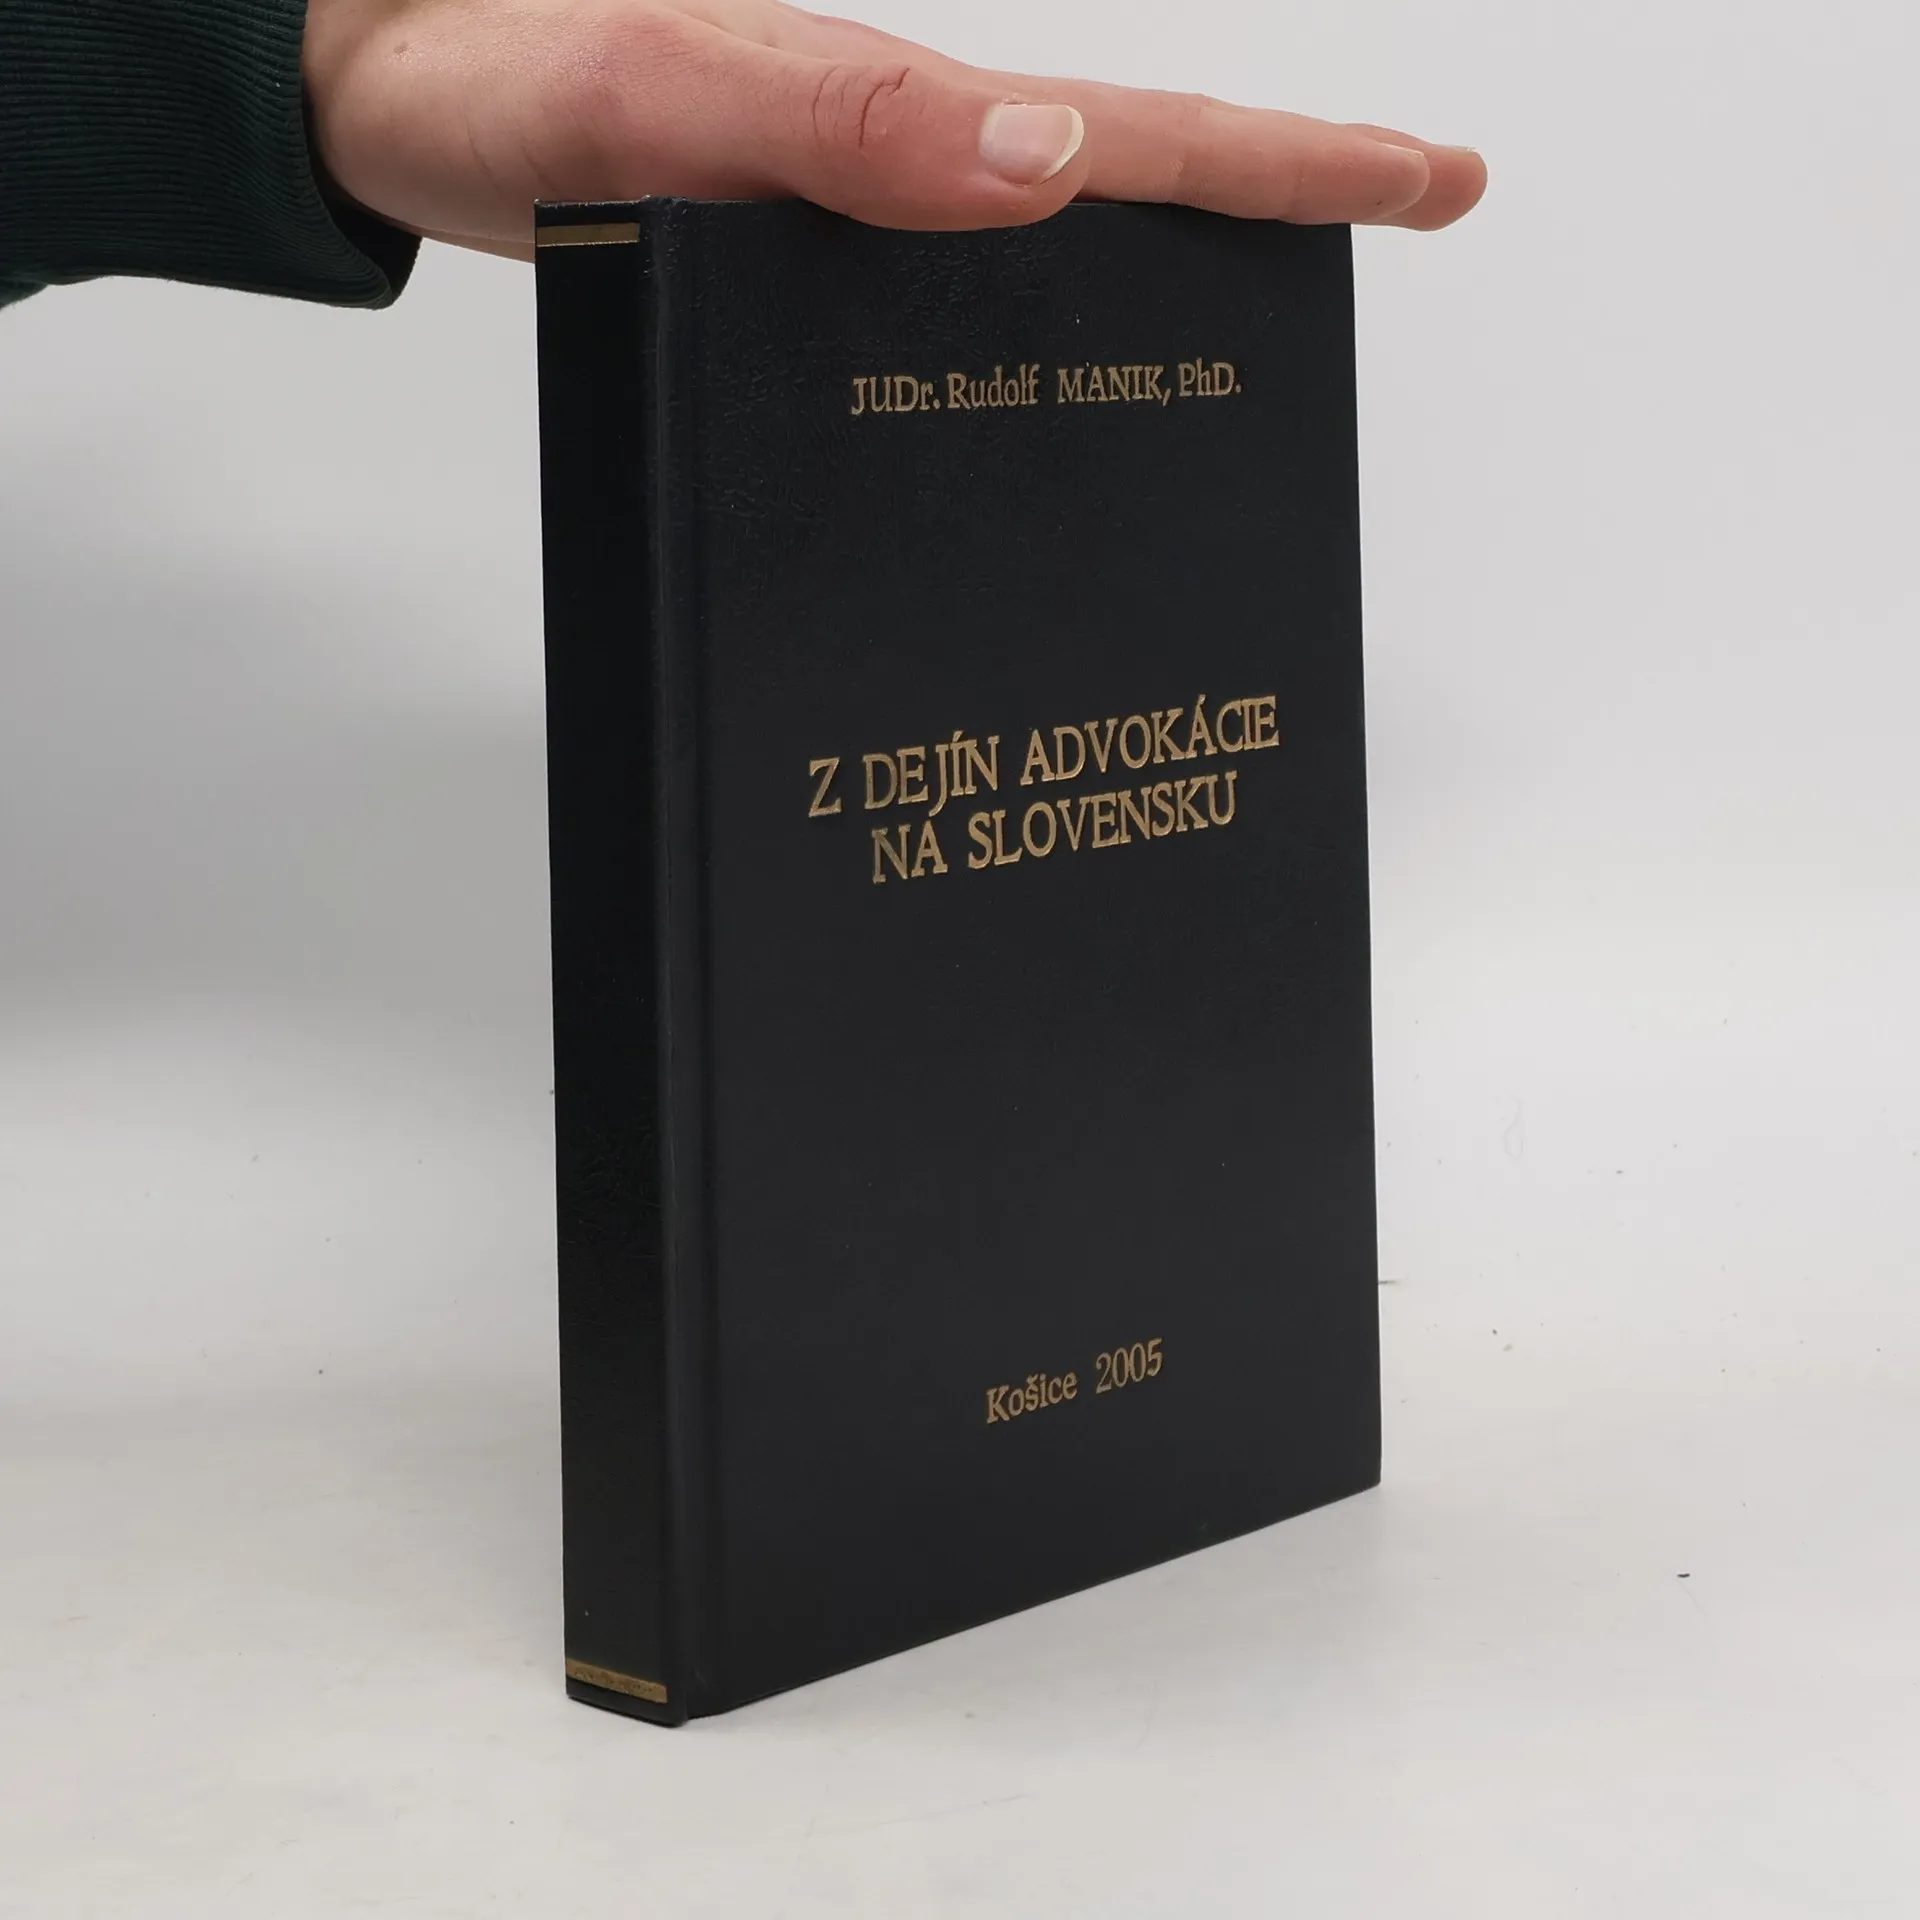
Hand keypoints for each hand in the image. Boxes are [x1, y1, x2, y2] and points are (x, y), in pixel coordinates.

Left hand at [303, 0, 1485, 258]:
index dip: (1294, 162)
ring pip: (1052, 235)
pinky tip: (1048, 369)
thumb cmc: (488, 86)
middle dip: (1281, 198)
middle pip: (1129, 175)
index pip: (1141, 141)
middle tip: (1412, 210)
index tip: (1434, 176)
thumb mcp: (652, 102)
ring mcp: (852, 206)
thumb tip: (1049, 155)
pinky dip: (1037, 318)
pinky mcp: (798, 245)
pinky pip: (953, 284)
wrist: (376, 84)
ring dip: (1176, 262)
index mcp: (898, 123)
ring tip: (1270, 311)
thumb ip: (831, 122)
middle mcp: (896, 161)